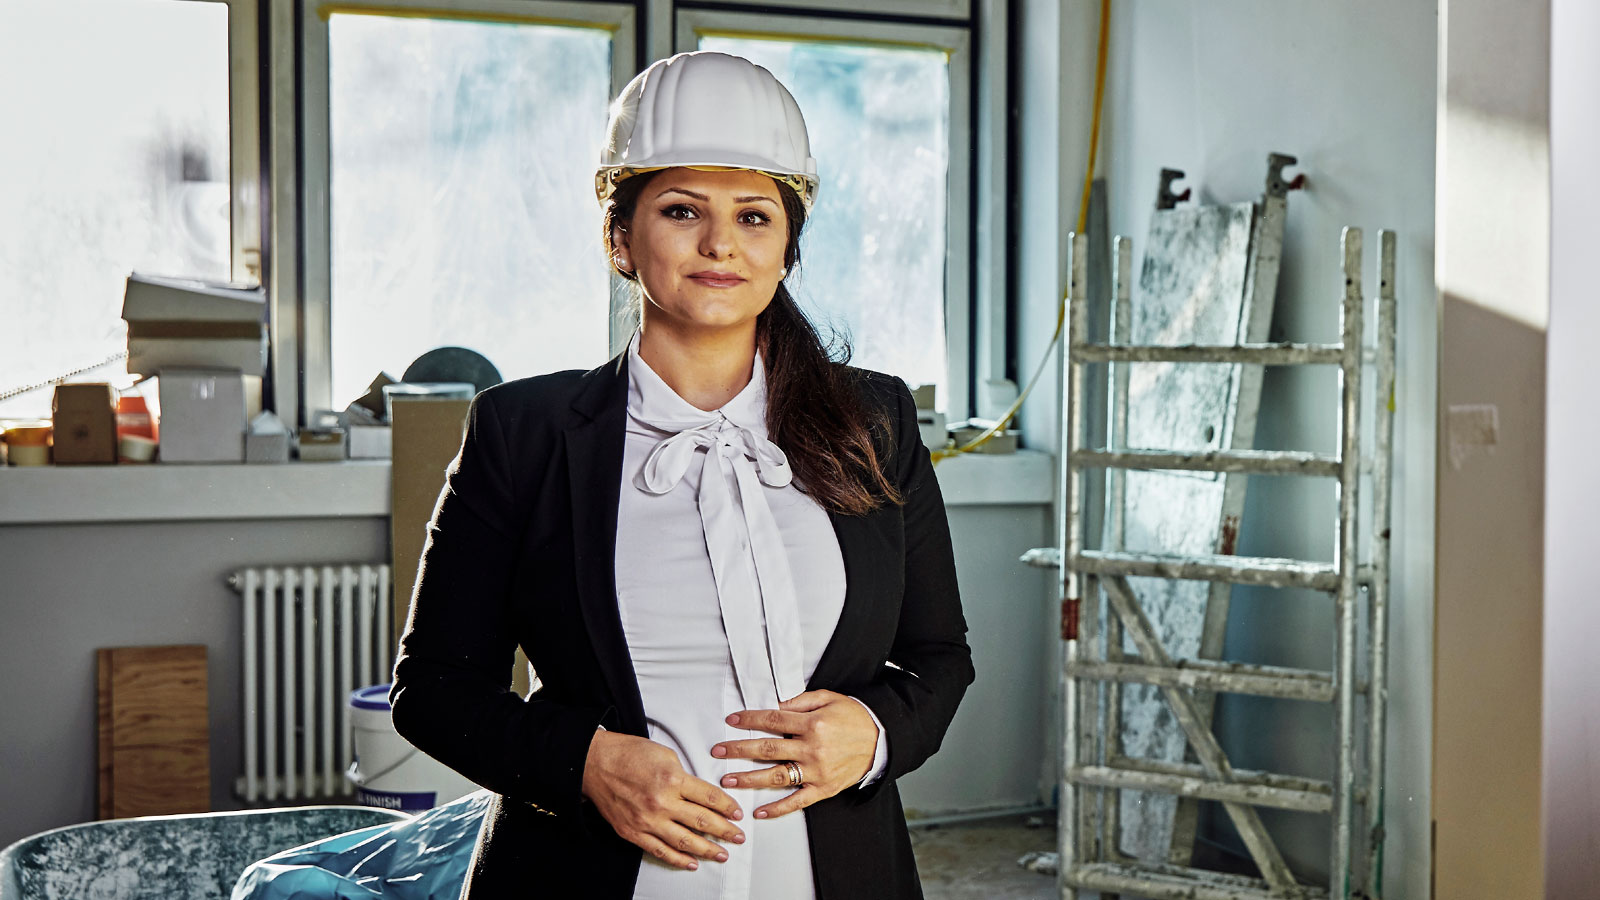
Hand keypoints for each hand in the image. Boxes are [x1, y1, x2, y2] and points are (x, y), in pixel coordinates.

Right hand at [582, 729, 744, 869]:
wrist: (595, 763)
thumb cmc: (628, 754)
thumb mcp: (665, 755)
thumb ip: (684, 776)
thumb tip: (699, 793)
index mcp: (673, 779)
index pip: (710, 798)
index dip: (728, 808)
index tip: (738, 814)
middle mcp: (662, 803)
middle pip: (702, 821)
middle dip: (725, 831)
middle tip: (738, 837)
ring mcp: (647, 821)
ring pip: (684, 841)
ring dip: (707, 850)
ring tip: (721, 854)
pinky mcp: (633, 832)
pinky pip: (660, 851)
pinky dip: (678, 860)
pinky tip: (691, 863)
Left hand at [710, 690, 878, 819]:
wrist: (882, 739)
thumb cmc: (854, 717)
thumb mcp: (828, 699)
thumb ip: (799, 702)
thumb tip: (773, 705)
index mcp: (812, 724)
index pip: (773, 720)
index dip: (749, 719)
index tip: (731, 720)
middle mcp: (812, 748)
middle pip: (767, 749)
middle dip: (739, 750)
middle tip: (718, 751)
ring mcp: (817, 771)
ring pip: (776, 776)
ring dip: (749, 779)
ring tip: (728, 780)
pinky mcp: (824, 788)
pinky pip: (797, 801)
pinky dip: (778, 809)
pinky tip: (759, 811)